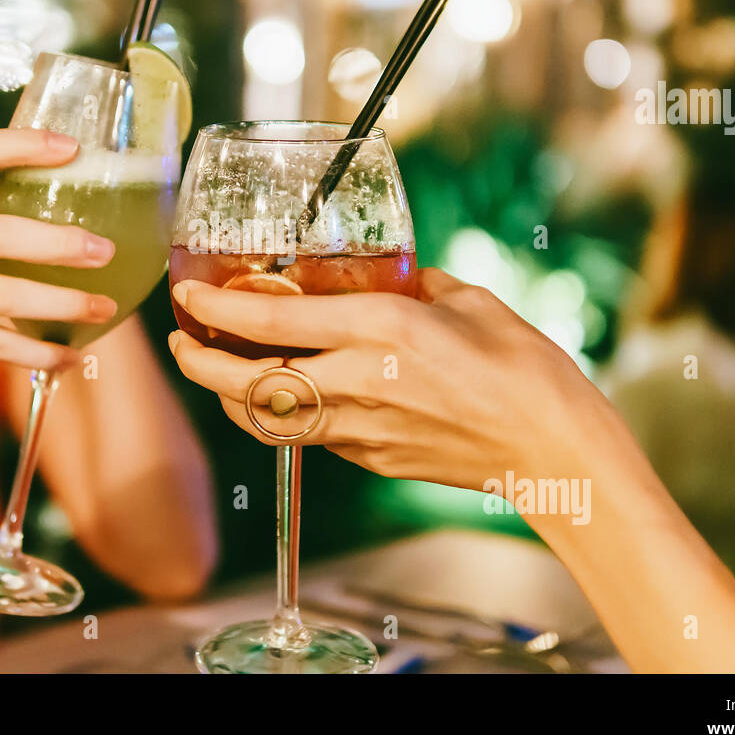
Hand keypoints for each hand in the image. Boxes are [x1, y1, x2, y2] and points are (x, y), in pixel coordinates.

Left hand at [167, 267, 627, 492]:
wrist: (554, 450)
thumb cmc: (524, 369)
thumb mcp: (467, 301)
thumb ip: (414, 285)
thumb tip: (388, 276)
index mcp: (379, 329)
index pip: (269, 320)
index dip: (214, 307)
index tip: (187, 294)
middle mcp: (356, 381)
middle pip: (244, 384)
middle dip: (197, 364)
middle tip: (180, 342)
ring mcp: (359, 429)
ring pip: (264, 420)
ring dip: (229, 395)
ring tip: (217, 369)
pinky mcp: (370, 459)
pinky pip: (309, 435)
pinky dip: (282, 414)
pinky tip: (287, 393)